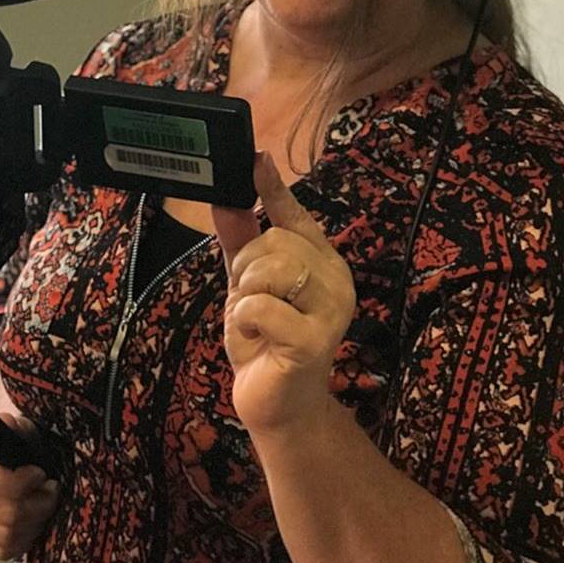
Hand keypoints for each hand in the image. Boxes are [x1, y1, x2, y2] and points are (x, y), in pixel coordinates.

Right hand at [0, 411, 60, 559]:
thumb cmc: (13, 440)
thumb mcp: (18, 427)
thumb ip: (15, 426)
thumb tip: (8, 423)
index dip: (20, 482)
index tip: (40, 473)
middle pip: (5, 515)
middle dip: (38, 505)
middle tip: (50, 490)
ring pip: (5, 537)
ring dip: (34, 523)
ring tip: (42, 505)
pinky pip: (0, 550)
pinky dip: (22, 540)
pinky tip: (30, 523)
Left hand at [211, 152, 355, 436]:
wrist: (278, 404)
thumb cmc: (265, 341)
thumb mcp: (246, 286)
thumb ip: (239, 243)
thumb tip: (227, 197)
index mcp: (322, 262)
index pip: (296, 214)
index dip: (274, 187)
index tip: (256, 158)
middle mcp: (336, 280)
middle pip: (275, 241)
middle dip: (246, 268)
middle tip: (249, 299)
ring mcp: (331, 310)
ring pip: (270, 268)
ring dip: (245, 294)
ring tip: (253, 319)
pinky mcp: (314, 340)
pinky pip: (261, 306)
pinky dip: (244, 319)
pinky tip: (254, 338)